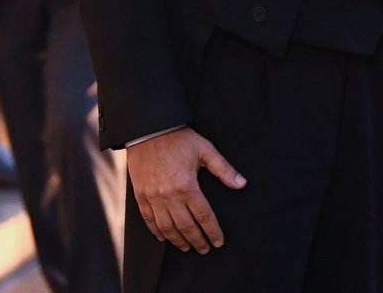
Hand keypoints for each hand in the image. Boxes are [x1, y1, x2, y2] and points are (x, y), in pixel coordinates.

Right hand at [127, 127, 245, 253]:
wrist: (149, 131)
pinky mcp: (141, 196)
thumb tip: (241, 184)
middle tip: (205, 250)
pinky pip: (149, 220)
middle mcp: (169, 196)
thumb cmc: (180, 140)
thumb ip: (224, 170)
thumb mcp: (206, 150)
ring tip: (188, 248)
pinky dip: (157, 232)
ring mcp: (153, 198)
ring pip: (166, 227)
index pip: (203, 216)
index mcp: (188, 186)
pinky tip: (164, 238)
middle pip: (185, 226)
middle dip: (197, 241)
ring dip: (178, 240)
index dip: (212, 231)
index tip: (218, 242)